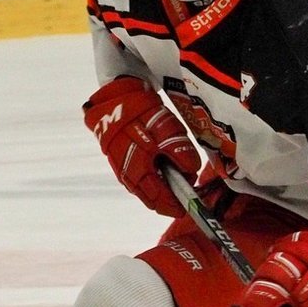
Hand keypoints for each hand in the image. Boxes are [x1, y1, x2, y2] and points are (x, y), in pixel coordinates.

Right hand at [82, 77, 200, 216]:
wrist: (116, 100)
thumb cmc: (142, 116)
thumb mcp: (168, 133)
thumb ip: (182, 155)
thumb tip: (192, 171)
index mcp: (140, 174)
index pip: (161, 203)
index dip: (177, 206)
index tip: (191, 206)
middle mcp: (128, 178)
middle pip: (153, 200)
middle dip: (171, 197)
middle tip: (187, 185)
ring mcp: (122, 170)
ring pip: (146, 190)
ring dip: (162, 186)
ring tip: (177, 170)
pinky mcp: (120, 162)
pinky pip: (140, 179)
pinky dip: (154, 178)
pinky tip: (162, 164)